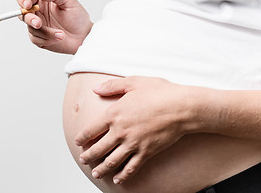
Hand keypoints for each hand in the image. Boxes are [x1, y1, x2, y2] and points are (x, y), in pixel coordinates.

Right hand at [16, 0, 92, 53]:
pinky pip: (36, 39)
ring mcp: (37, 27)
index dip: (22, 0)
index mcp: (41, 1)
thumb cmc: (78, 17)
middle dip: (30, 19)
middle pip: (23, 14)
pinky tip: (59, 37)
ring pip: (31, 29)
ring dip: (46, 32)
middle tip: (39, 23)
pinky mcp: (40, 39)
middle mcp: (37, 13)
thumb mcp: (69, 1)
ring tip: (61, 34)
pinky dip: (48, 39)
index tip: (28, 5)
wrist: (84, 36)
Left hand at [75, 76, 196, 184]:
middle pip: (98, 148)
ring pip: (112, 161)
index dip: (82, 137)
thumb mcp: (133, 82)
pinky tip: (118, 179)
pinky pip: (131, 167)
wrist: (182, 107)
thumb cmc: (159, 93)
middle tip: (83, 160)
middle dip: (88, 156)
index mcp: (114, 114)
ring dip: (101, 168)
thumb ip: (111, 86)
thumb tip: (95, 89)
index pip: (91, 130)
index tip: (78, 142)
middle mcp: (120, 132)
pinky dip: (123, 175)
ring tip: (96, 172)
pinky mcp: (146, 152)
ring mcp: (133, 144)